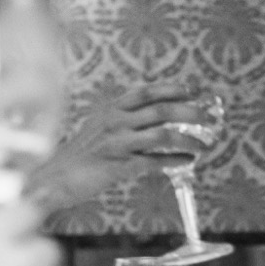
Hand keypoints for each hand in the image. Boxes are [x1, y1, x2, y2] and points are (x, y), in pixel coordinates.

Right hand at [26, 85, 212, 212]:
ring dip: (187, 139)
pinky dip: (173, 160)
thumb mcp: (99, 128)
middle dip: (190, 112)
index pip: (146, 92)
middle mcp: (115, 121)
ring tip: (204, 145)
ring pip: (160, 135)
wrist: (54, 177)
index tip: (194, 90)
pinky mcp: (117, 166)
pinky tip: (187, 161)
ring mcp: (116, 143)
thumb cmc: (80, 156)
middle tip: (210, 118)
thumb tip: (152, 119)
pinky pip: (153, 161)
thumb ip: (123, 121)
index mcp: (111, 109)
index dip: (172, 89)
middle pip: (160, 110)